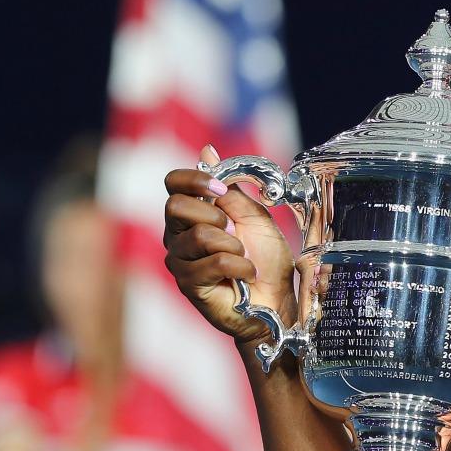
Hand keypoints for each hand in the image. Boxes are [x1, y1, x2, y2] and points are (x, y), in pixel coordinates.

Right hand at [163, 145, 296, 344]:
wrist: (278, 300)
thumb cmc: (266, 260)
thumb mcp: (255, 216)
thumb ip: (231, 188)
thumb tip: (207, 150)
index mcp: (193, 214)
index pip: (173, 183)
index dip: (195, 179)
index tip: (220, 189)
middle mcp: (178, 235)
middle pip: (175, 206)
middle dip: (214, 215)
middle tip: (233, 231)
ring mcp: (180, 261)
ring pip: (198, 236)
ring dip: (233, 246)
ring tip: (243, 258)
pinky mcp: (189, 285)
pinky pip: (214, 263)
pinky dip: (241, 267)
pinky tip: (247, 275)